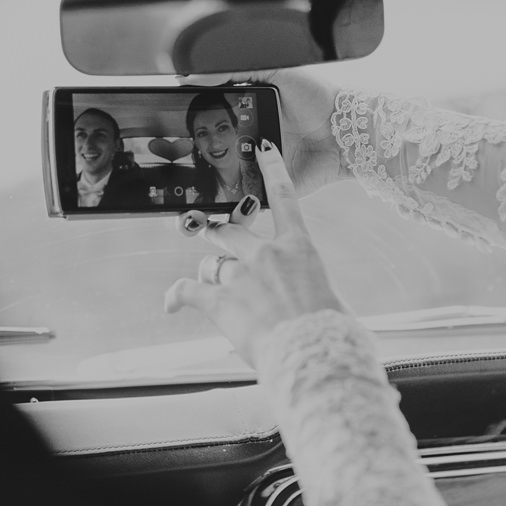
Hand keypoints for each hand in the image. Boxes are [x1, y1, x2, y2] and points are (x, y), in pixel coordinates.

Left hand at [164, 142, 346, 371]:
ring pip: (212, 265)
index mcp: (300, 248)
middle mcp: (267, 254)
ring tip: (211, 289)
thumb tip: (319, 302)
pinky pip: (188, 290)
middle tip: (213, 234)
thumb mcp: (333, 302)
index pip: (285, 197)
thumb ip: (317, 291)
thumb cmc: (331, 335)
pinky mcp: (219, 301)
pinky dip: (177, 296)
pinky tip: (172, 303)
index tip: (263, 150)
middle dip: (220, 233)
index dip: (272, 170)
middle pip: (233, 232)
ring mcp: (240, 276)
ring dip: (209, 275)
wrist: (312, 355)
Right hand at [179, 68, 347, 198]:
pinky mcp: (272, 193)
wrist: (348, 133)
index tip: (164, 126)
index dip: (187, 125)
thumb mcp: (275, 73)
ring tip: (179, 191)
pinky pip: (245, 203)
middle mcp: (248, 143)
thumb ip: (234, 72)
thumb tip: (191, 76)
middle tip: (162, 157)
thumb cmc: (317, 98)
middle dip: (185, 158)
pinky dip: (228, 207)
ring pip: (221, 181)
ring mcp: (259, 170)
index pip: (208, 121)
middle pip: (208, 153)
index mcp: (246, 115)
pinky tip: (208, 206)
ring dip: (201, 187)